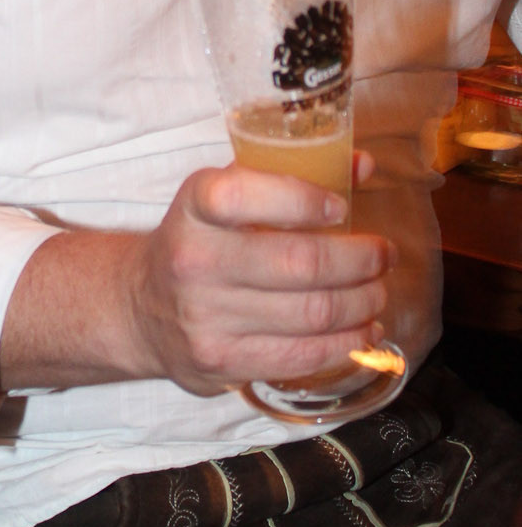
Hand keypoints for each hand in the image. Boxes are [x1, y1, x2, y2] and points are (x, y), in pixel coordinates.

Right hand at [127, 154, 392, 396]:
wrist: (143, 309)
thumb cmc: (201, 243)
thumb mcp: (227, 197)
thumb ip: (291, 177)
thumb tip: (364, 166)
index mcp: (194, 207)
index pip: (243, 195)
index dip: (303, 200)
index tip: (341, 208)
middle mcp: (194, 260)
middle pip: (299, 263)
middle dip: (359, 260)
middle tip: (383, 256)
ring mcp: (204, 315)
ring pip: (310, 313)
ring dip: (361, 303)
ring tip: (377, 293)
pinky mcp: (220, 359)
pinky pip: (300, 355)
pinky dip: (344, 344)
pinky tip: (362, 332)